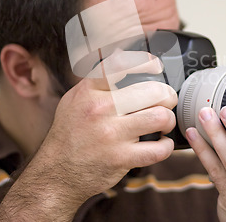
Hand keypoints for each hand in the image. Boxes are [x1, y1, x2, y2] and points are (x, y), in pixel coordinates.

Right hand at [0, 51, 176, 220]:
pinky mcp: (121, 159)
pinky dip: (166, 146)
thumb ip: (97, 79)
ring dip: (169, 120)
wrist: (57, 172)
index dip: (146, 62)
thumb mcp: (75, 99)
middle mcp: (100, 109)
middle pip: (153, 91)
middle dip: (168, 96)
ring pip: (161, 117)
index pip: (121, 65)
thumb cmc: (70, 134)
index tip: (156, 66)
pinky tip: (161, 143)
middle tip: (167, 101)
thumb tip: (120, 53)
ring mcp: (111, 135)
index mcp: (89, 91)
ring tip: (164, 123)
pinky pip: (159, 149)